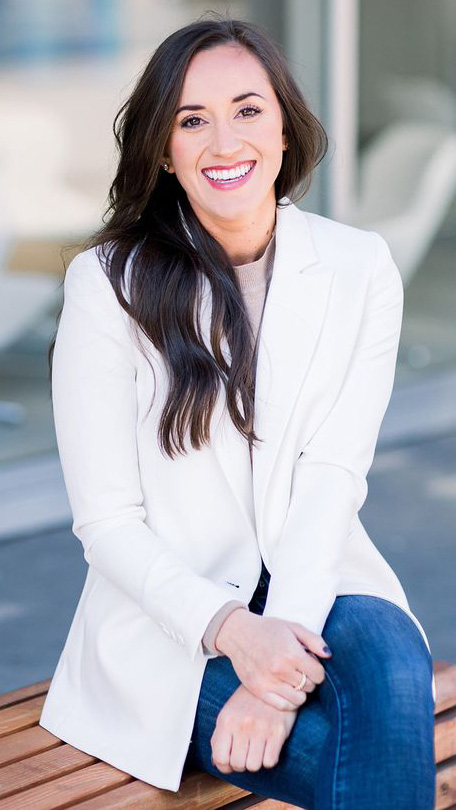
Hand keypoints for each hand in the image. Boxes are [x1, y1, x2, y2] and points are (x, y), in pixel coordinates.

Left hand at [211, 684, 297, 772]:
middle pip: (238, 764)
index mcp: (226, 721)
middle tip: (246, 753)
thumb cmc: (248, 700)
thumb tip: (217, 762)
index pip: (220, 758)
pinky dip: (269, 759)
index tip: (231, 762)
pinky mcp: (278, 732)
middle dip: (241, 764)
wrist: (272, 683)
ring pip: (254, 766)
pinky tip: (268, 747)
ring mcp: (261, 728)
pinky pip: (270, 762)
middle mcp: (242, 725)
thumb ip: (219, 737)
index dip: (225, 766)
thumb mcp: (228, 713)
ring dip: (256, 761)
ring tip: (257, 749)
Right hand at [215, 609, 330, 710]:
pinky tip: (285, 689)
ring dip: (300, 691)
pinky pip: (283, 706)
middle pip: (309, 686)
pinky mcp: (259, 690)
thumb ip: (314, 640)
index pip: (318, 675)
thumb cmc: (267, 629)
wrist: (238, 633)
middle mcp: (280, 670)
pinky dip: (289, 701)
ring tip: (292, 679)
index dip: (317, 669)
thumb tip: (328, 655)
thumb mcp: (293, 627)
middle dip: (308, 678)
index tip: (310, 664)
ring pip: (299, 699)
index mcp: (291, 653)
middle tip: (299, 669)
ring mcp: (268, 682)